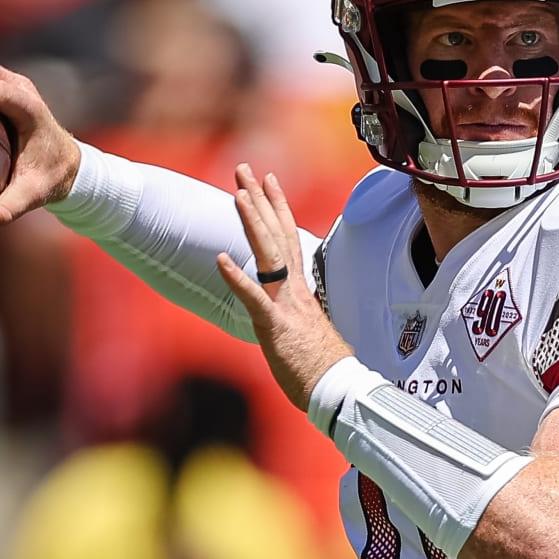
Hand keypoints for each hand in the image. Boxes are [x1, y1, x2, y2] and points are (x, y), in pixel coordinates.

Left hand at [215, 164, 353, 410]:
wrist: (337, 390)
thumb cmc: (323, 368)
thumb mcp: (310, 332)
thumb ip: (300, 316)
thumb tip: (298, 313)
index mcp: (301, 290)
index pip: (289, 239)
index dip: (278, 208)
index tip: (268, 181)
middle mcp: (294, 290)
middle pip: (277, 235)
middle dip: (259, 199)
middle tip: (244, 169)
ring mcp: (285, 306)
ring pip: (268, 255)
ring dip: (252, 223)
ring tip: (238, 195)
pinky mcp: (275, 327)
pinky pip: (254, 298)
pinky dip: (237, 278)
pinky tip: (221, 259)